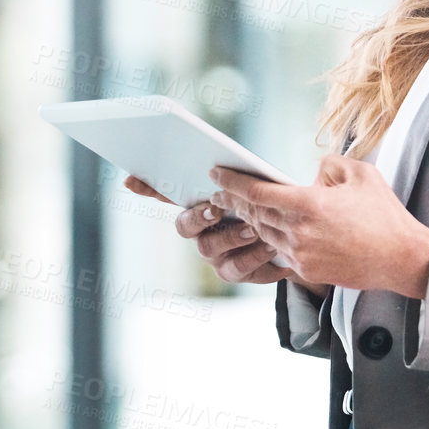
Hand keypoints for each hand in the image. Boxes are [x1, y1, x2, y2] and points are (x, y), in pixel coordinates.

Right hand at [123, 174, 289, 283]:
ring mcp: (215, 254)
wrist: (298, 240)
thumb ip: (248, 174)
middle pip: (184, 225)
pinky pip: (239, 269)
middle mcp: (200, 231)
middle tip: (215, 208)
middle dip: (197, 217)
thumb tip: (247, 155)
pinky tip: (274, 249)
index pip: (166, 193)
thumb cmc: (274, 206)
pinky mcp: (235, 273)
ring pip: (211, 247)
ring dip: (232, 237)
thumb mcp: (263, 186)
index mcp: (200, 204)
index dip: (146, 187)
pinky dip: (256, 258)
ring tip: (256, 229)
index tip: (131, 179)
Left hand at [205, 155, 428, 298]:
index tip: (217, 173)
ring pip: (263, 234)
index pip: (258, 191)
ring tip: (241, 207)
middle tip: (219, 190)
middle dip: (234, 201)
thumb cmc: (384, 215)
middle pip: (254, 213)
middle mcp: (299, 232)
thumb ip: (330, 165)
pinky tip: (267, 229)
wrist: (402, 258)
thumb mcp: (361, 174)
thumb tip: (312, 173)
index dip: (233, 182)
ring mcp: (301, 254)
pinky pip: (279, 251)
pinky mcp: (307, 270)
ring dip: (250, 220)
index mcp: (309, 205)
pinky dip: (271, 238)